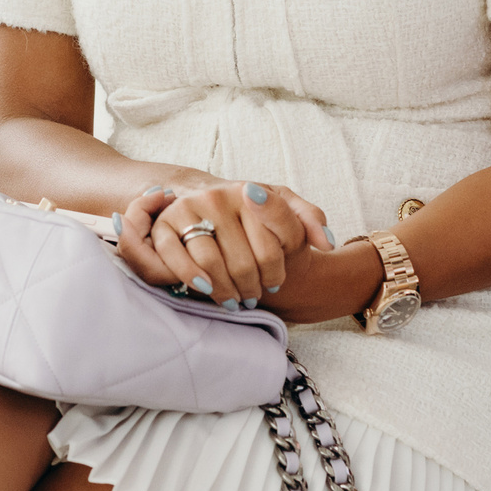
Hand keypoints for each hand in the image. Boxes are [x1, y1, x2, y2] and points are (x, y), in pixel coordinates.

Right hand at [112, 176, 329, 310]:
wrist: (208, 206)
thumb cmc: (251, 214)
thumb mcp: (284, 207)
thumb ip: (309, 219)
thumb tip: (325, 242)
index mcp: (251, 192)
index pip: (272, 246)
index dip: (276, 272)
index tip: (274, 280)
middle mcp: (218, 196)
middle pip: (244, 262)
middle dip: (251, 286)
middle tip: (254, 295)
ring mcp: (189, 208)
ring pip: (212, 263)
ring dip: (226, 290)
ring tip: (235, 298)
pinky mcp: (165, 224)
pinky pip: (176, 259)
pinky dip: (192, 279)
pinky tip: (206, 289)